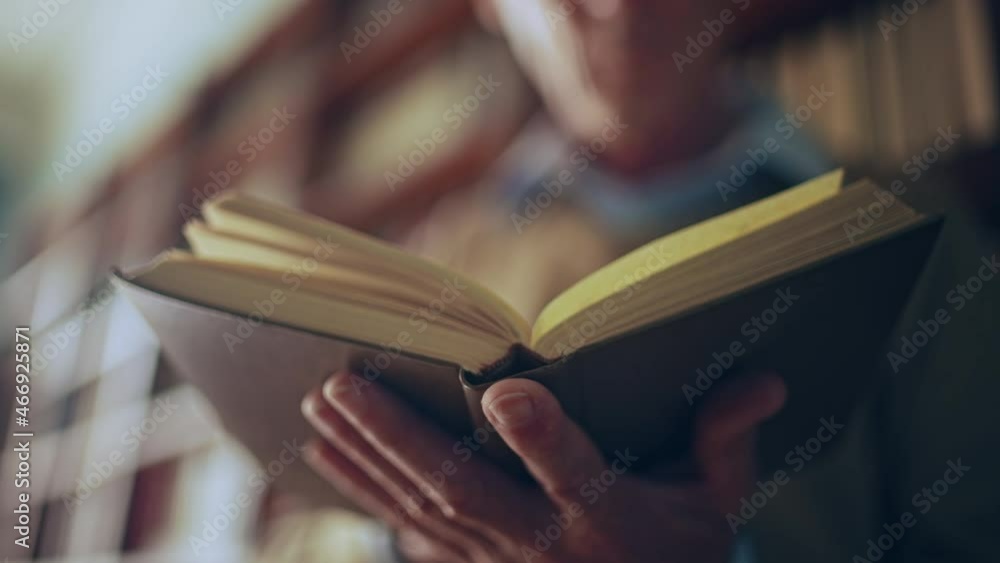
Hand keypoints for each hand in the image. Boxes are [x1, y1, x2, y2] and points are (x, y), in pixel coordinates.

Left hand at [301, 371, 785, 561]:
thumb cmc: (679, 552)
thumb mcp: (717, 503)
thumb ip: (726, 439)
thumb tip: (765, 378)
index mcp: (610, 521)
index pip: (577, 477)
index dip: (544, 440)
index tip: (509, 391)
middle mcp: (544, 545)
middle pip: (464, 491)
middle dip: (400, 438)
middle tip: (344, 383)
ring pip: (420, 509)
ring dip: (366, 456)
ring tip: (319, 404)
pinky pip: (408, 530)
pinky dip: (364, 489)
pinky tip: (327, 451)